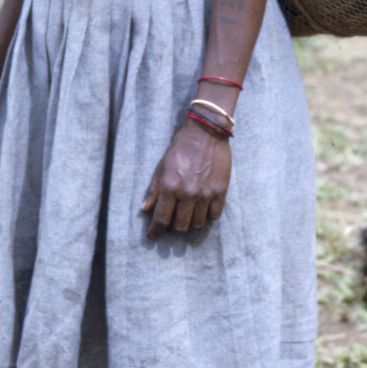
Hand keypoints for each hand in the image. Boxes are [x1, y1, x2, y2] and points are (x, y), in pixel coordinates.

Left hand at [141, 121, 230, 238]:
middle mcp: (188, 194)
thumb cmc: (181, 148)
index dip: (156, 230)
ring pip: (197, 224)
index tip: (153, 235)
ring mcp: (206, 194)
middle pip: (180, 226)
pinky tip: (202, 208)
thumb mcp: (162, 167)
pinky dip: (207, 216)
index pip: (161, 219)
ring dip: (191, 223)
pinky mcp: (221, 191)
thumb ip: (154, 190)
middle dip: (174, 228)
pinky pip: (214, 215)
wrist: (206, 132)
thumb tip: (145, 209)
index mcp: (170, 187)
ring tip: (188, 215)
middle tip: (172, 222)